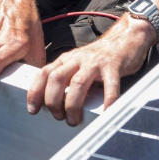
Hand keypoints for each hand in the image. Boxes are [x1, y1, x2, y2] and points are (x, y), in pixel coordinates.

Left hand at [27, 14, 154, 125]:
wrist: (125, 39)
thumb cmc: (100, 58)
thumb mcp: (78, 64)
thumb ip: (67, 79)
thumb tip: (55, 106)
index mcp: (67, 59)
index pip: (44, 73)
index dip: (35, 92)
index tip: (33, 109)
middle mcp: (78, 59)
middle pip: (57, 78)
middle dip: (53, 101)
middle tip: (59, 116)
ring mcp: (95, 62)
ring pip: (78, 83)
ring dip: (73, 105)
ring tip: (74, 120)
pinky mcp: (113, 66)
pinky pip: (110, 85)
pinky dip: (107, 100)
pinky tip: (106, 112)